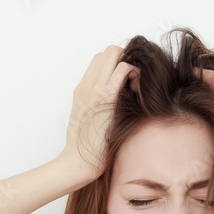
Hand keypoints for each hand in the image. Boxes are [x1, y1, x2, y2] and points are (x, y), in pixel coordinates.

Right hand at [60, 45, 139, 181]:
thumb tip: (115, 103)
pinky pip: (123, 69)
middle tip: (132, 80)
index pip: (98, 60)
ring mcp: (95, 88)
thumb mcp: (88, 120)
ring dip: (129, 63)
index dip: (115, 64)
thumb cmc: (85, 147)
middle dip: (125, 58)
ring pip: (114, 53)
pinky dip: (134, 72)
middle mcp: (86, 85)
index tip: (125, 81)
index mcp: (81, 89)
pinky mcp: (106, 97)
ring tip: (134, 85)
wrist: (78, 161)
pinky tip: (136, 88)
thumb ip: (97, 106)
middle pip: (107, 52)